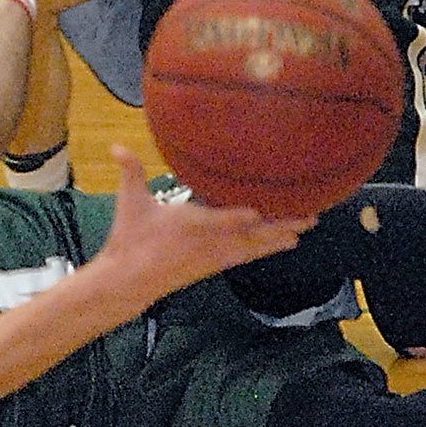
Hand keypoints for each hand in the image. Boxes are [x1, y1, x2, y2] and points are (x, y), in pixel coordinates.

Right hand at [93, 146, 314, 311]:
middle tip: (310, 217)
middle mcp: (207, 242)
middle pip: (249, 234)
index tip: (258, 211)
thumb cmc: (130, 237)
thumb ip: (130, 171)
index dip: (236, 218)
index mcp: (187, 224)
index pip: (216, 221)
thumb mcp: (129, 202)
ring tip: (307, 228)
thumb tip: (115, 146)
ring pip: (254, 246)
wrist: (130, 279)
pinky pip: (248, 255)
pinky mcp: (215, 265)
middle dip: (279, 225)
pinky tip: (286, 244)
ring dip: (281, 237)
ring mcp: (214, 256)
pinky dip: (268, 248)